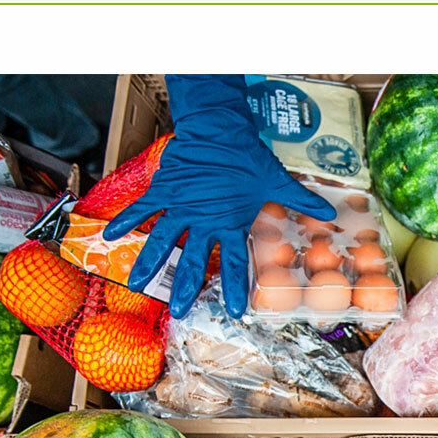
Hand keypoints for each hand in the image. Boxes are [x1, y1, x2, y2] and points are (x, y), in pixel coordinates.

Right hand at [103, 74, 335, 317]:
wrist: (218, 127)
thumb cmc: (246, 154)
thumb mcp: (276, 180)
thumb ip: (299, 200)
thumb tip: (328, 213)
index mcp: (229, 222)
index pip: (233, 264)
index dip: (233, 288)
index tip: (233, 311)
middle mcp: (202, 220)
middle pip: (192, 261)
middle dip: (186, 288)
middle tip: (180, 311)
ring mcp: (180, 206)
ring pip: (161, 241)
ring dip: (150, 264)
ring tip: (137, 285)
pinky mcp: (163, 190)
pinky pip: (141, 208)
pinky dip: (126, 220)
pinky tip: (109, 236)